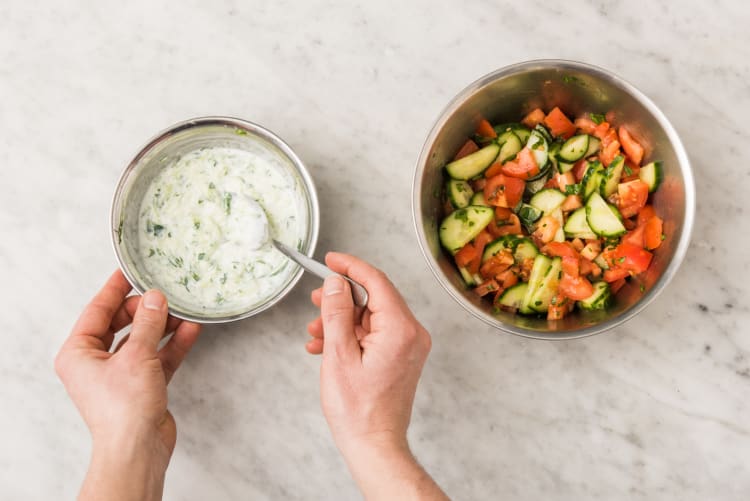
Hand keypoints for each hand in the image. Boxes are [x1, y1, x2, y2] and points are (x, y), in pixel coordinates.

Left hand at [55, 270, 200, 500]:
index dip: (115, 289)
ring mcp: (120, 375)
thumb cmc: (124, 409)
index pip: (97, 311)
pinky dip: (172, 345)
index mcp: (78, 354)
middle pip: (121, 324)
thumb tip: (154, 298)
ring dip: (163, 326)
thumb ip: (148, 323)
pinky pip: (158, 357)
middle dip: (145, 310)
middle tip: (163, 295)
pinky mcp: (142, 386)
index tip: (129, 271)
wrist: (138, 449)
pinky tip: (190, 330)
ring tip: (183, 310)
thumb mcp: (137, 356)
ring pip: (143, 340)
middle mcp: (96, 363)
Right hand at [307, 253, 447, 499]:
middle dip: (341, 298)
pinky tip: (325, 346)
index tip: (330, 260)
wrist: (374, 445)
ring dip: (341, 320)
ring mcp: (408, 346)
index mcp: (401, 329)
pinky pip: (374, 335)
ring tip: (314, 332)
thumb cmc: (358, 409)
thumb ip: (337, 312)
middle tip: (316, 300)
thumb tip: (337, 282)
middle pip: (374, 299)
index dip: (350, 267)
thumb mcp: (338, 354)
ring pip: (370, 317)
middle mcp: (411, 334)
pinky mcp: (401, 357)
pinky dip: (350, 336)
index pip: (376, 281)